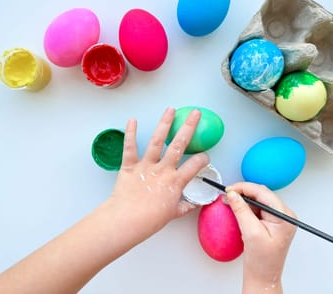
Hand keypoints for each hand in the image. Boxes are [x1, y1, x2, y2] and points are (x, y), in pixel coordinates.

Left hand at [108, 107, 209, 242]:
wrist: (127, 221)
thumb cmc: (149, 220)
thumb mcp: (172, 215)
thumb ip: (184, 207)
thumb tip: (193, 205)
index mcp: (176, 182)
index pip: (195, 166)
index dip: (203, 159)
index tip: (205, 155)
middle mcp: (163, 170)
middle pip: (179, 145)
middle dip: (189, 127)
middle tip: (195, 114)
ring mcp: (146, 166)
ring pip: (157, 141)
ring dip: (164, 124)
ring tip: (170, 110)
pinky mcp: (130, 166)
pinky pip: (130, 147)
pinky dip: (130, 133)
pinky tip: (133, 120)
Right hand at [226, 182, 295, 291]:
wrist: (263, 276)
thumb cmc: (262, 261)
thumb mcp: (251, 233)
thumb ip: (241, 211)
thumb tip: (233, 195)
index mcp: (284, 217)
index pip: (263, 193)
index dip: (245, 188)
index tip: (230, 189)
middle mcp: (284, 215)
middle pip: (261, 194)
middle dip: (243, 193)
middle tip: (227, 195)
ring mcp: (277, 218)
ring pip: (258, 200)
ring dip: (243, 200)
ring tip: (230, 202)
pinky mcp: (270, 222)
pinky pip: (257, 208)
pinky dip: (245, 207)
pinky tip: (237, 210)